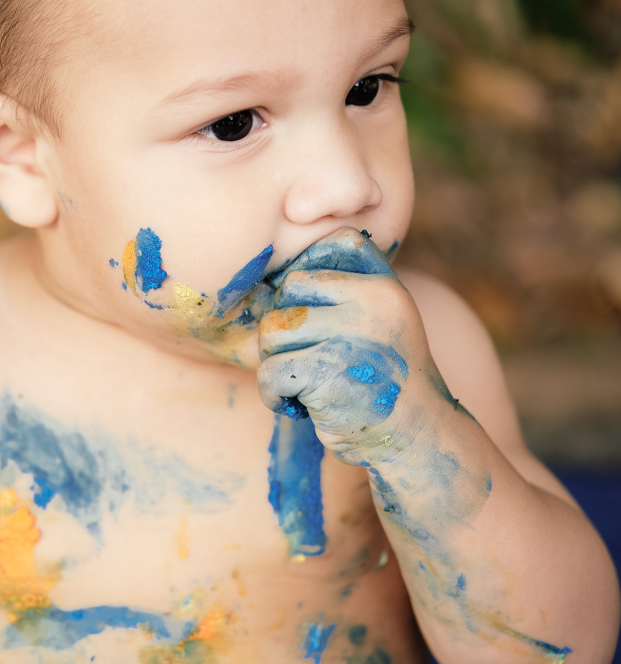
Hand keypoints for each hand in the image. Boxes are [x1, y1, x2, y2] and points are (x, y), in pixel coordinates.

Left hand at [256, 227, 444, 464]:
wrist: (417, 439)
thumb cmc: (381, 380)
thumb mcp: (378, 322)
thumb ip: (341, 292)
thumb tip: (269, 280)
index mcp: (384, 284)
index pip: (331, 246)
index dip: (310, 278)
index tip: (315, 318)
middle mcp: (372, 301)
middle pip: (288, 292)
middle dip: (285, 329)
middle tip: (305, 360)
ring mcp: (352, 334)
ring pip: (272, 331)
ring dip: (276, 362)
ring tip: (304, 383)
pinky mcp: (327, 370)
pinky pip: (270, 371)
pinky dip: (273, 394)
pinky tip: (296, 405)